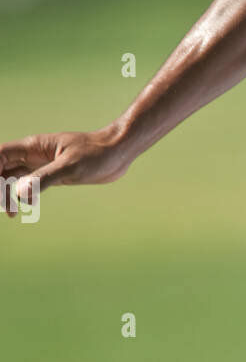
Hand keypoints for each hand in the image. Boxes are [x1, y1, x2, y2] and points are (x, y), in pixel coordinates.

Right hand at [0, 125, 130, 217]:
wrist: (117, 153)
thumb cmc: (96, 154)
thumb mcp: (70, 168)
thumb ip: (45, 178)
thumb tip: (20, 192)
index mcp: (34, 147)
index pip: (1, 155)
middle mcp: (34, 154)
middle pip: (3, 167)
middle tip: (5, 208)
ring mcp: (42, 164)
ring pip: (14, 177)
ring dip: (7, 193)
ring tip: (11, 214)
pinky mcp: (53, 174)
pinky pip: (29, 183)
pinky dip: (22, 195)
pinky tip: (25, 207)